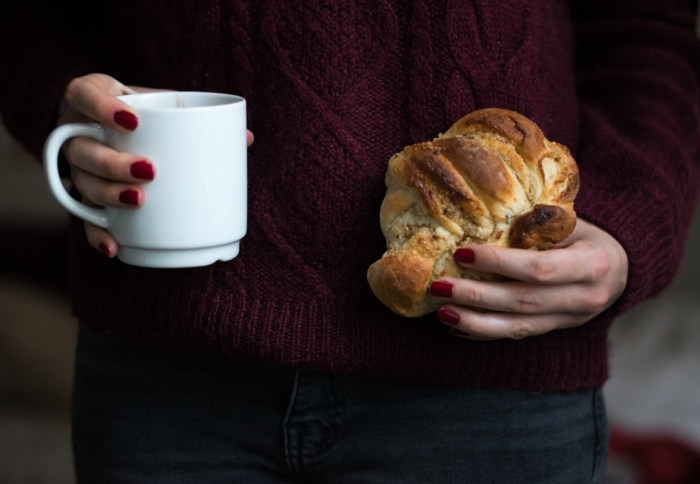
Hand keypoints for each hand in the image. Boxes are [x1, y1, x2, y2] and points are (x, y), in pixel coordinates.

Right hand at [58, 73, 254, 256]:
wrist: (113, 126)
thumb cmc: (145, 114)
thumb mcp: (163, 106)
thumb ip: (197, 116)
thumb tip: (246, 138)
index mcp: (92, 98)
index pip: (82, 93)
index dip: (101, 106)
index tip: (134, 120)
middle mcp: (76, 132)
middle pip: (82, 150)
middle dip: (112, 163)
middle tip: (150, 171)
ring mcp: (75, 166)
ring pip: (81, 183)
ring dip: (108, 195)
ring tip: (140, 201)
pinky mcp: (80, 194)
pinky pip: (83, 218)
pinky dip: (98, 234)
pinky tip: (115, 246)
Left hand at [429, 219, 628, 339]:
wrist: (620, 268)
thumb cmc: (587, 236)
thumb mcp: (573, 222)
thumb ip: (539, 224)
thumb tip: (485, 218)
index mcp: (592, 265)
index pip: (539, 268)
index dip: (499, 264)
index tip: (462, 253)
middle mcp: (584, 298)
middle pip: (523, 302)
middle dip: (477, 297)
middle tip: (439, 286)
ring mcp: (570, 319)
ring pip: (518, 328)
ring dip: (475, 322)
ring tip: (442, 312)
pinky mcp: (556, 330)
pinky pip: (517, 335)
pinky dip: (485, 332)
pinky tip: (457, 326)